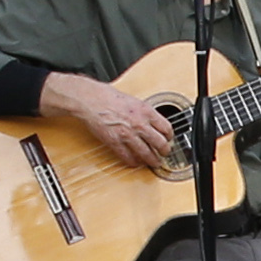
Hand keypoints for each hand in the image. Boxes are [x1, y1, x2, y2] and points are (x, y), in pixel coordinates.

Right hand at [43, 71, 179, 172]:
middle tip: (165, 153)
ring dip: (152, 160)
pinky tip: (136, 163)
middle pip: (160, 143)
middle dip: (165, 151)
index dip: (170, 136)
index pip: (167, 128)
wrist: (90, 99)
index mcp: (146, 111)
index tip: (168, 139)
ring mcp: (128, 134)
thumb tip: (153, 122)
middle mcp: (140, 124)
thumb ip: (144, 112)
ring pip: (147, 153)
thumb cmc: (108, 96)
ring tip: (155, 163)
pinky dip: (134, 162)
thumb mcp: (134, 100)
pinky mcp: (115, 142)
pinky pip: (128, 157)